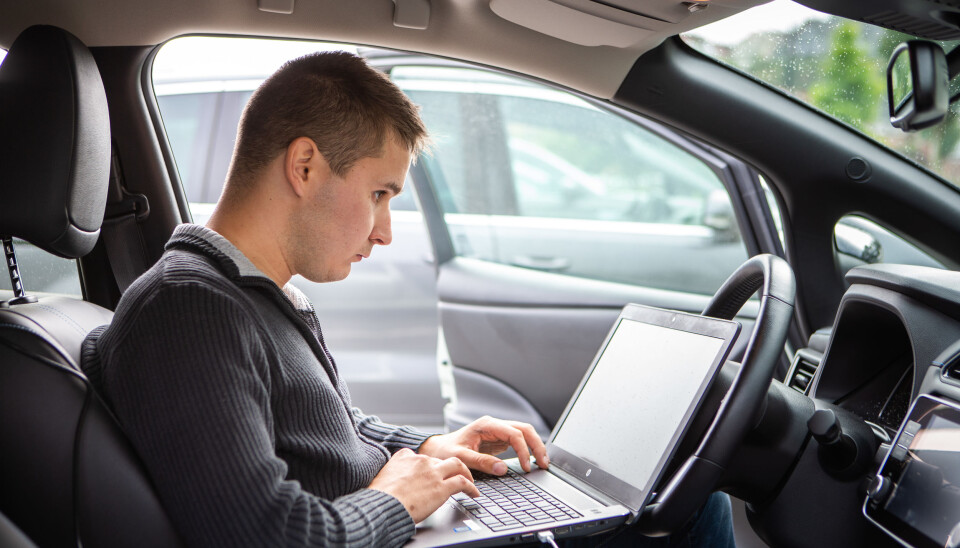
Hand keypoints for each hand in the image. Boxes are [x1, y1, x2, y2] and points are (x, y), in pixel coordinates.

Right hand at [368, 448, 480, 521]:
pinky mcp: (441, 487)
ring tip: (470, 480)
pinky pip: (462, 483)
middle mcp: (421, 460)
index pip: (422, 456)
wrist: (382, 505)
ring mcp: (433, 472)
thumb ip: (392, 473)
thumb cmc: (379, 497)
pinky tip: (474, 493)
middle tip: (455, 475)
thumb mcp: (381, 477)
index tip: (431, 471)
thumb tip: (391, 481)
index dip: (429, 465)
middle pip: (441, 459)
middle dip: (449, 467)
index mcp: (404, 456)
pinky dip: (471, 487)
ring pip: (457, 464)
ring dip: (466, 472)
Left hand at [418, 416, 548, 474]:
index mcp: (486, 425)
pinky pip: (518, 441)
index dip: (523, 450)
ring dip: (535, 446)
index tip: (526, 466)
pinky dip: (528, 449)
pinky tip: (532, 460)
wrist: (437, 449)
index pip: (514, 433)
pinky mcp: (499, 440)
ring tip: (543, 462)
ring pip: (524, 433)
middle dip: (537, 445)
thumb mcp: (460, 457)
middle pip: (524, 429)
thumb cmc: (446, 450)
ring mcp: (497, 432)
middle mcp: (494, 425)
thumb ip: (481, 462)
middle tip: (544, 463)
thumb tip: (502, 469)